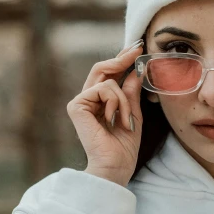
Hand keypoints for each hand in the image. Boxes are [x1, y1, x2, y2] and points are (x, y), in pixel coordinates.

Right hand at [66, 41, 144, 184]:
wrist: (116, 165)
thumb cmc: (124, 146)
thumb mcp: (133, 113)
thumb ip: (131, 91)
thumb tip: (137, 68)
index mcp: (99, 101)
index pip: (109, 74)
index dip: (121, 59)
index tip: (137, 47)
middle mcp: (87, 99)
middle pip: (102, 68)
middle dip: (121, 58)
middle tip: (137, 49)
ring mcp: (80, 102)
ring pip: (109, 81)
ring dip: (125, 100)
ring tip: (125, 120)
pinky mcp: (76, 106)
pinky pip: (103, 89)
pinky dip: (115, 103)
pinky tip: (113, 119)